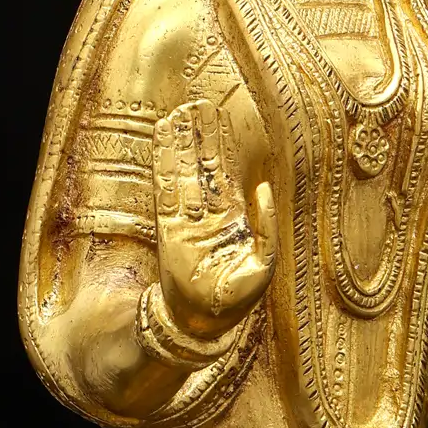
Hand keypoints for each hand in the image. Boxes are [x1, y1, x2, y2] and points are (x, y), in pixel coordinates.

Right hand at [153, 99, 275, 339]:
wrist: (203, 323)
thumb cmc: (236, 300)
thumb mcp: (263, 264)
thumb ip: (265, 226)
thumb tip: (264, 188)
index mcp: (233, 219)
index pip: (225, 174)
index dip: (221, 146)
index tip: (216, 119)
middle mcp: (208, 214)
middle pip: (202, 167)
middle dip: (199, 137)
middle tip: (195, 104)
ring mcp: (186, 220)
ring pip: (182, 174)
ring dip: (179, 146)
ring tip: (175, 116)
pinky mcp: (168, 229)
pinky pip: (164, 191)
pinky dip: (163, 166)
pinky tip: (161, 144)